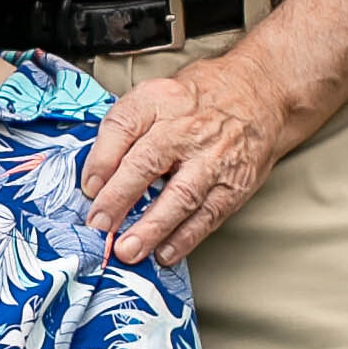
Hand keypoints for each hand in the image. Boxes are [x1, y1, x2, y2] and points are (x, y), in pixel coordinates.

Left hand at [81, 49, 292, 265]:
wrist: (260, 96)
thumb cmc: (198, 101)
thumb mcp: (158, 95)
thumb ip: (126, 128)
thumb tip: (94, 175)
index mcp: (160, 99)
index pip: (123, 124)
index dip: (101, 158)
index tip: (87, 188)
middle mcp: (187, 128)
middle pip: (147, 162)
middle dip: (119, 197)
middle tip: (99, 225)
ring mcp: (214, 158)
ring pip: (180, 196)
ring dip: (152, 227)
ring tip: (128, 250)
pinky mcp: (235, 184)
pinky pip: (208, 215)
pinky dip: (186, 238)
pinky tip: (165, 253)